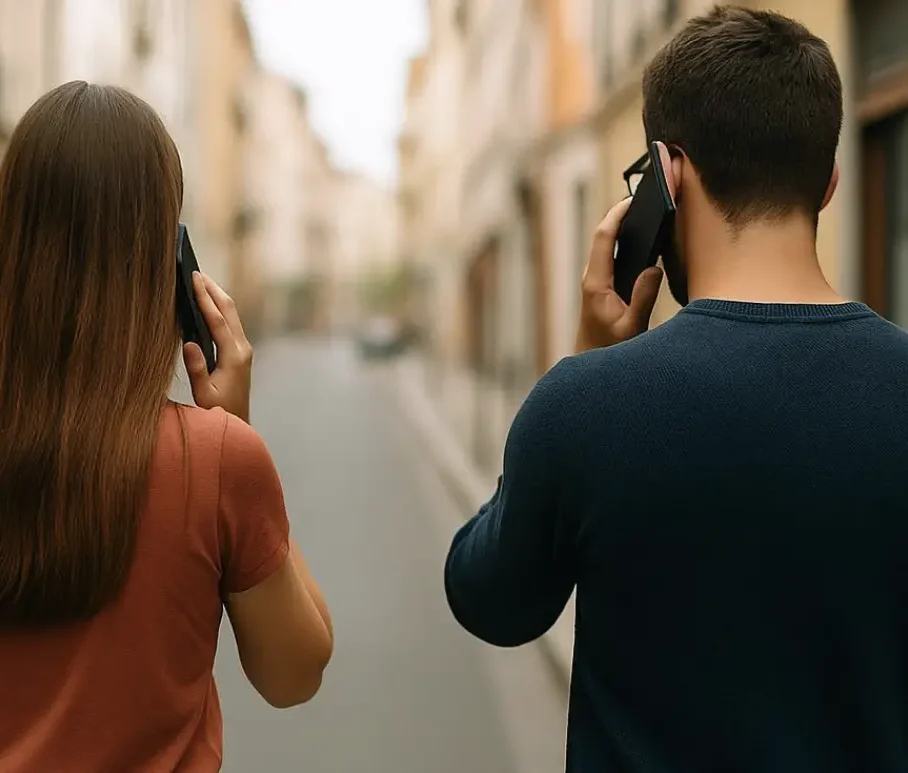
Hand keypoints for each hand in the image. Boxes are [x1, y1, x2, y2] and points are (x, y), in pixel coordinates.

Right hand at [183, 272, 253, 423]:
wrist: (239, 422)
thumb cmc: (219, 411)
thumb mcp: (203, 393)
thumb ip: (196, 368)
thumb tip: (188, 342)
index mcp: (234, 356)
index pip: (218, 321)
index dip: (206, 298)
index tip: (194, 279)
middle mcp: (243, 349)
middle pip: (230, 311)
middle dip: (213, 290)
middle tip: (196, 272)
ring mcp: (244, 350)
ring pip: (232, 315)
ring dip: (217, 297)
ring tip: (201, 281)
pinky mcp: (241, 352)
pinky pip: (230, 324)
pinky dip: (219, 309)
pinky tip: (208, 303)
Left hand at [575, 197, 663, 352]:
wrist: (590, 361)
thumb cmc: (609, 348)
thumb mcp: (631, 328)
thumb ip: (643, 299)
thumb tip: (655, 268)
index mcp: (596, 282)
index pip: (603, 237)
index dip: (616, 214)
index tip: (633, 198)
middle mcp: (592, 277)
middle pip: (604, 235)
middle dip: (622, 214)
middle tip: (644, 196)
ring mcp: (596, 280)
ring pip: (607, 244)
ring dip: (623, 226)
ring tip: (645, 209)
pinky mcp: (602, 285)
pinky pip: (612, 255)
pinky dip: (623, 241)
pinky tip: (641, 236)